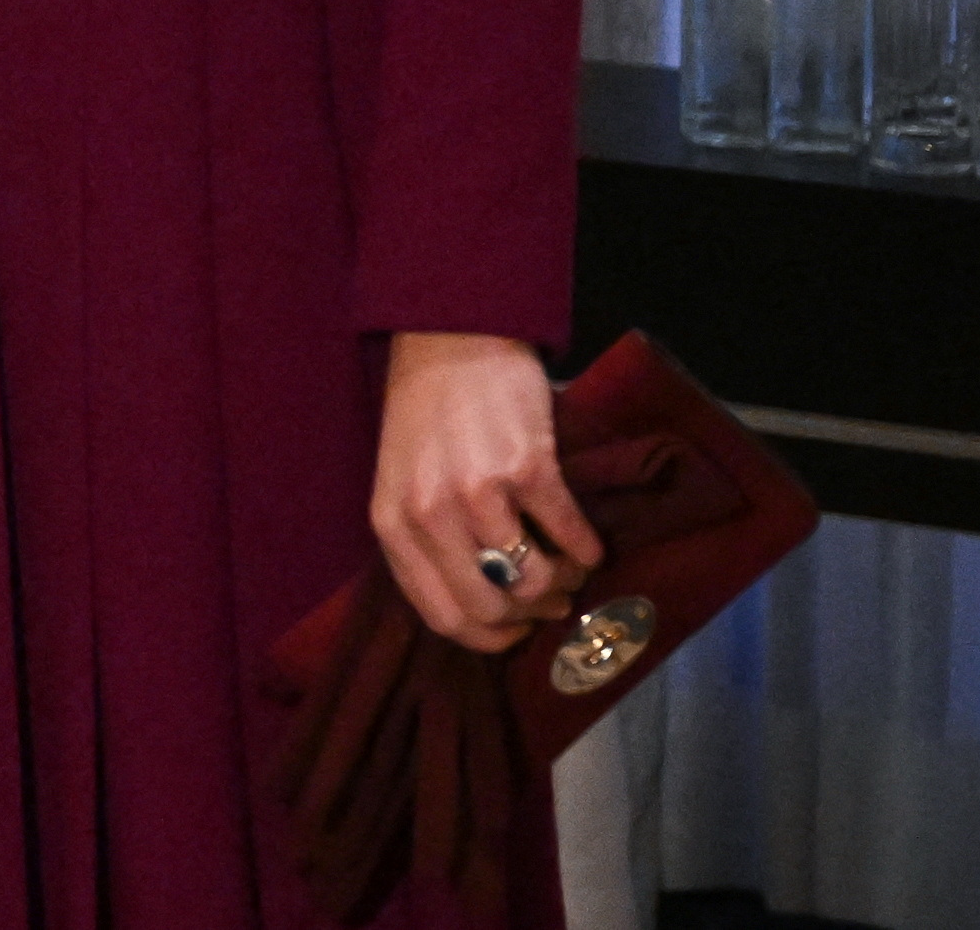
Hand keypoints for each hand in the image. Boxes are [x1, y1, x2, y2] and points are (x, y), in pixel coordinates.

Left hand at [372, 330, 601, 650]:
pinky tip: (587, 543)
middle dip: (529, 619)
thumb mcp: (401, 483)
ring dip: (563, 585)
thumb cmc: (426, 415)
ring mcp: (478, 494)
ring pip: (535, 583)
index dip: (488, 639)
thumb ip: (428, 542)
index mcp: (392, 526)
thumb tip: (485, 607)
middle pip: (491, 611)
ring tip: (567, 568)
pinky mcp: (527, 470)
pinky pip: (569, 537)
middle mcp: (429, 517)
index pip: (442, 617)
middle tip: (549, 601)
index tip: (515, 632)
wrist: (451, 340)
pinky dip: (587, 551)